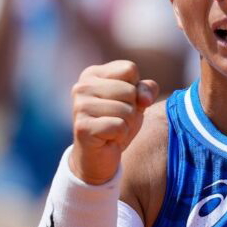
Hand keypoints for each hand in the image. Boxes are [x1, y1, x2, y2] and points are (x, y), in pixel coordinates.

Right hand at [70, 60, 157, 185]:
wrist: (98, 157)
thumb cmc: (117, 124)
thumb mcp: (136, 102)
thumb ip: (146, 90)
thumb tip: (144, 98)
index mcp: (92, 74)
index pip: (129, 69)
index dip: (135, 89)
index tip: (123, 102)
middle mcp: (82, 86)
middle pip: (130, 90)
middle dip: (132, 109)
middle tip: (118, 120)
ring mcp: (80, 106)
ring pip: (126, 110)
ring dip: (127, 124)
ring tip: (113, 130)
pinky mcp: (82, 127)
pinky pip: (119, 126)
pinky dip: (120, 135)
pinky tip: (108, 139)